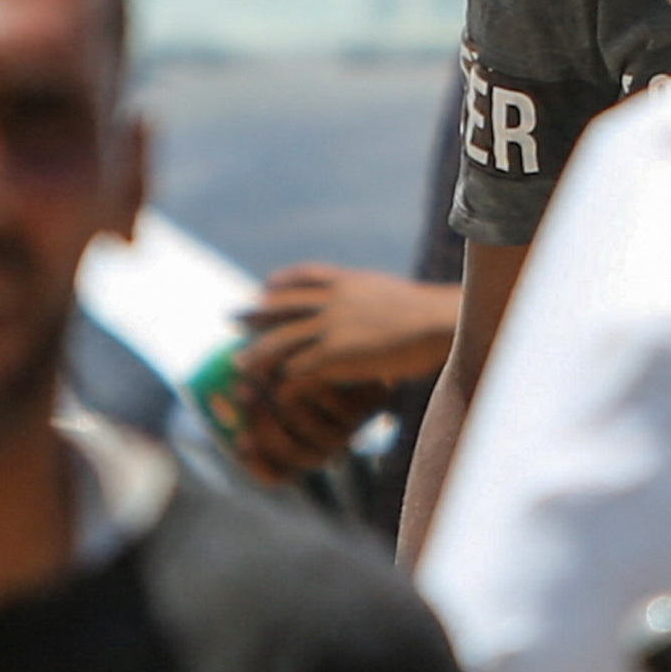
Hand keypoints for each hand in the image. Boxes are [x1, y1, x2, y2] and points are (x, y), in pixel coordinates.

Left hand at [222, 264, 456, 479]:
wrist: (439, 323)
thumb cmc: (434, 316)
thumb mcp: (398, 298)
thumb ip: (380, 302)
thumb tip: (384, 308)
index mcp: (350, 282)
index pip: (306, 276)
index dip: (281, 282)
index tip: (264, 287)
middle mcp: (334, 300)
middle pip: (282, 305)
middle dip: (254, 314)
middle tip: (230, 318)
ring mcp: (331, 327)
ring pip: (281, 341)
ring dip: (257, 354)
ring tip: (238, 365)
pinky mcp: (335, 356)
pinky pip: (298, 371)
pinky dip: (283, 384)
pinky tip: (274, 395)